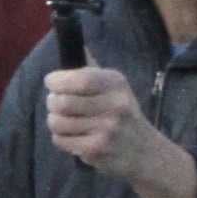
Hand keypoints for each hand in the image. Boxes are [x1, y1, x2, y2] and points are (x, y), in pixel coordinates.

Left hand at [44, 61, 196, 197]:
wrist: (145, 152)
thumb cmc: (123, 115)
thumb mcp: (116, 88)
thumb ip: (92, 71)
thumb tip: (74, 45)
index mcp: (116, 84)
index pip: (80, 79)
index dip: (58, 81)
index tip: (51, 83)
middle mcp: (115, 105)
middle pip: (62, 102)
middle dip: (51, 102)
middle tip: (55, 105)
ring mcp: (107, 129)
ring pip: (57, 122)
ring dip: (54, 122)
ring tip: (63, 121)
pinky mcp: (97, 149)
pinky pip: (61, 140)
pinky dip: (61, 138)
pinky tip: (73, 137)